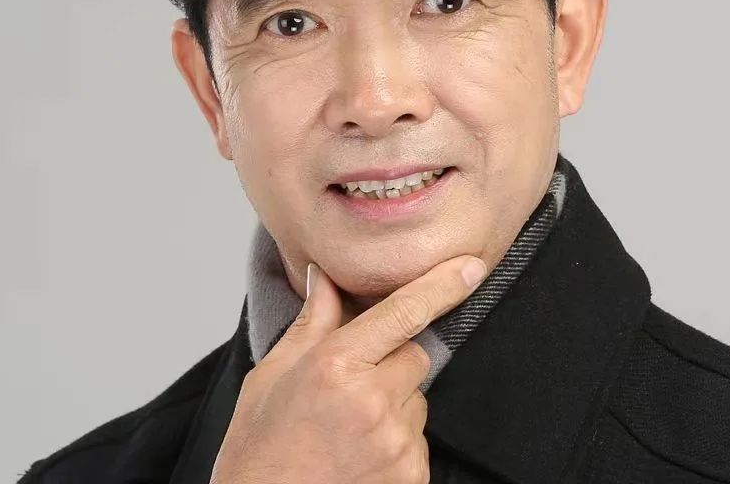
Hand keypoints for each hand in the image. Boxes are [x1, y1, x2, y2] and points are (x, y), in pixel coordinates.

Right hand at [210, 253, 487, 483]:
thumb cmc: (259, 450)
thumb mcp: (271, 376)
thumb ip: (312, 323)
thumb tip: (325, 279)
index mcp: (335, 365)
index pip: (403, 312)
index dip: (441, 286)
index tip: (470, 267)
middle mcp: (371, 401)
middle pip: (415, 354)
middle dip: (393, 357)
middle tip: (354, 381)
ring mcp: (395, 443)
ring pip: (416, 397)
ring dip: (395, 400)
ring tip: (350, 424)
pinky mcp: (410, 476)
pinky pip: (418, 437)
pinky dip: (397, 437)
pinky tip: (359, 450)